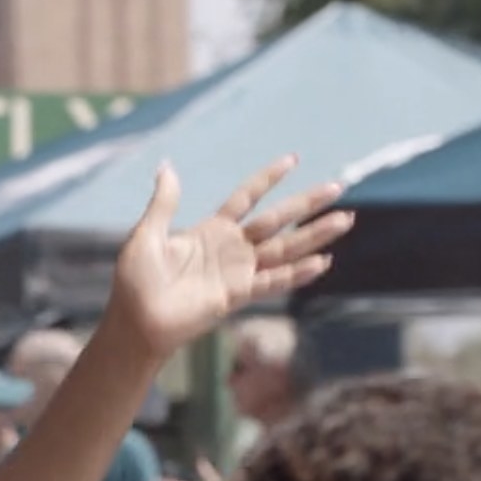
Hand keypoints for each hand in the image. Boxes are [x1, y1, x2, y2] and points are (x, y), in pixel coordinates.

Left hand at [104, 157, 353, 360]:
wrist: (135, 322)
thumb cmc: (136, 282)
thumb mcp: (146, 234)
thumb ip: (164, 202)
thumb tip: (167, 166)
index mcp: (211, 230)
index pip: (247, 197)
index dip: (269, 178)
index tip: (293, 159)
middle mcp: (231, 248)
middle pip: (278, 220)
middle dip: (307, 203)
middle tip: (338, 187)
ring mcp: (237, 272)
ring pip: (285, 248)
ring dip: (315, 236)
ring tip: (345, 220)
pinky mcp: (237, 294)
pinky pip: (273, 280)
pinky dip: (298, 273)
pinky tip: (322, 262)